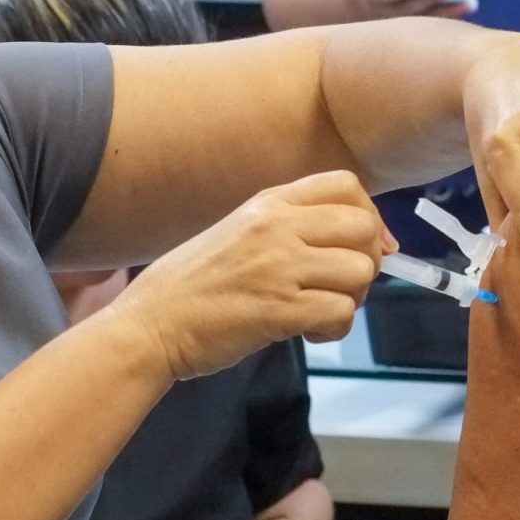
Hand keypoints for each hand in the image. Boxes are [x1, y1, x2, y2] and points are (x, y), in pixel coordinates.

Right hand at [111, 171, 391, 380]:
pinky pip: (341, 312)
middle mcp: (277, 227)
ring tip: (318, 312)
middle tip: (342, 286)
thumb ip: (289, 230)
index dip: (369, 217)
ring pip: (360, 272)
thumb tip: (356, 241)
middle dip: (366, 261)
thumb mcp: (239, 232)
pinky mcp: (279, 310)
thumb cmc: (192, 286)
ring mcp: (278, 268)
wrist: (150, 324)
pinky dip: (334, 329)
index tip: (364, 246)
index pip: (346, 186)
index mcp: (268, 204)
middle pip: (364, 229)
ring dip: (350, 300)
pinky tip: (308, 332)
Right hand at [352, 0, 469, 20]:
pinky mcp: (409, 28)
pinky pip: (429, 25)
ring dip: (443, 12)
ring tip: (465, 3)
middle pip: (406, 8)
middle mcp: (383, 11)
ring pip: (421, 20)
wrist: (361, 0)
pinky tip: (463, 9)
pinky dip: (446, 17)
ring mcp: (396, 23)